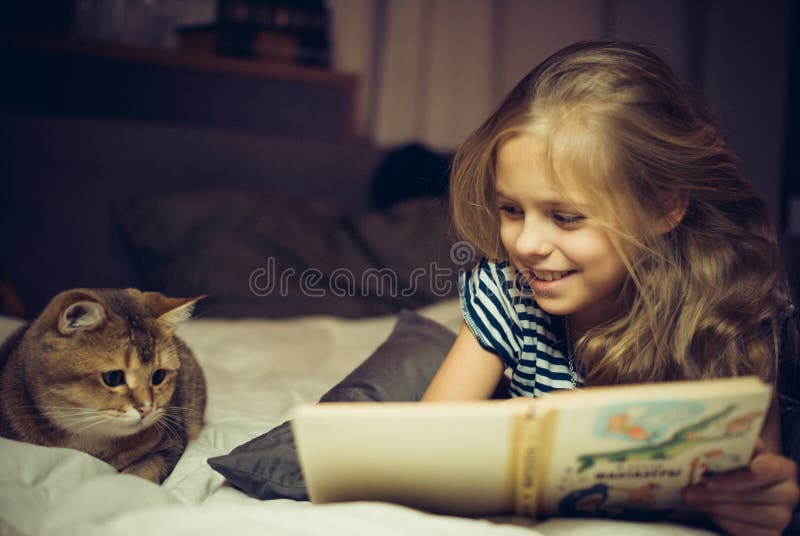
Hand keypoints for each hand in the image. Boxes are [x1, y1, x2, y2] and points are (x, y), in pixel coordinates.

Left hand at [683, 444, 797, 534]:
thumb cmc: (740, 467)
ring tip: (692, 500)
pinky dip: (725, 522)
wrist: (746, 489)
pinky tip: (709, 514)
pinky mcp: (772, 534)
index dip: (734, 479)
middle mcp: (789, 493)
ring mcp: (782, 516)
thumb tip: (715, 438)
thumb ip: (735, 446)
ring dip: (714, 507)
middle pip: (750, 495)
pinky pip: (747, 531)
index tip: (708, 482)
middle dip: (714, 494)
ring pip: (747, 514)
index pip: (761, 472)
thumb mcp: (741, 453)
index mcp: (784, 468)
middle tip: (688, 492)